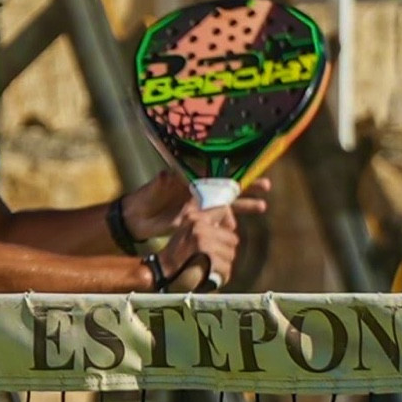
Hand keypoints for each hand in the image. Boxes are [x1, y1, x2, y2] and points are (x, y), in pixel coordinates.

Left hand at [120, 170, 269, 241]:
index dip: (233, 173)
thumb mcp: (153, 190)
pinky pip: (218, 220)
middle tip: (267, 186)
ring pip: (226, 204)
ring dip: (243, 205)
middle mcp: (198, 190)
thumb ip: (162, 183)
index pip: (216, 173)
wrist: (134, 219)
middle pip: (226, 187)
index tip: (249, 173)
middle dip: (247, 187)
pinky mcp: (197, 220)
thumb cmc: (143, 200)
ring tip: (263, 206)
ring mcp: (199, 205)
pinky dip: (228, 222)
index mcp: (190, 179)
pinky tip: (237, 227)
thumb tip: (168, 173)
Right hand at [155, 202, 239, 291]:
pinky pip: (226, 268)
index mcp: (195, 217)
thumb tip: (230, 226)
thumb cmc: (176, 254)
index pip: (223, 211)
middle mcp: (200, 226)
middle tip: (213, 257)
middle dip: (225, 250)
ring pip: (230, 254)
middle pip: (232, 238)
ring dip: (222, 264)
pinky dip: (221, 275)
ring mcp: (205, 241)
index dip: (229, 224)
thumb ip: (205, 225)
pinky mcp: (209, 257)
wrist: (162, 272)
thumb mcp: (186, 231)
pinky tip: (210, 275)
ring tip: (209, 267)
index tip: (226, 234)